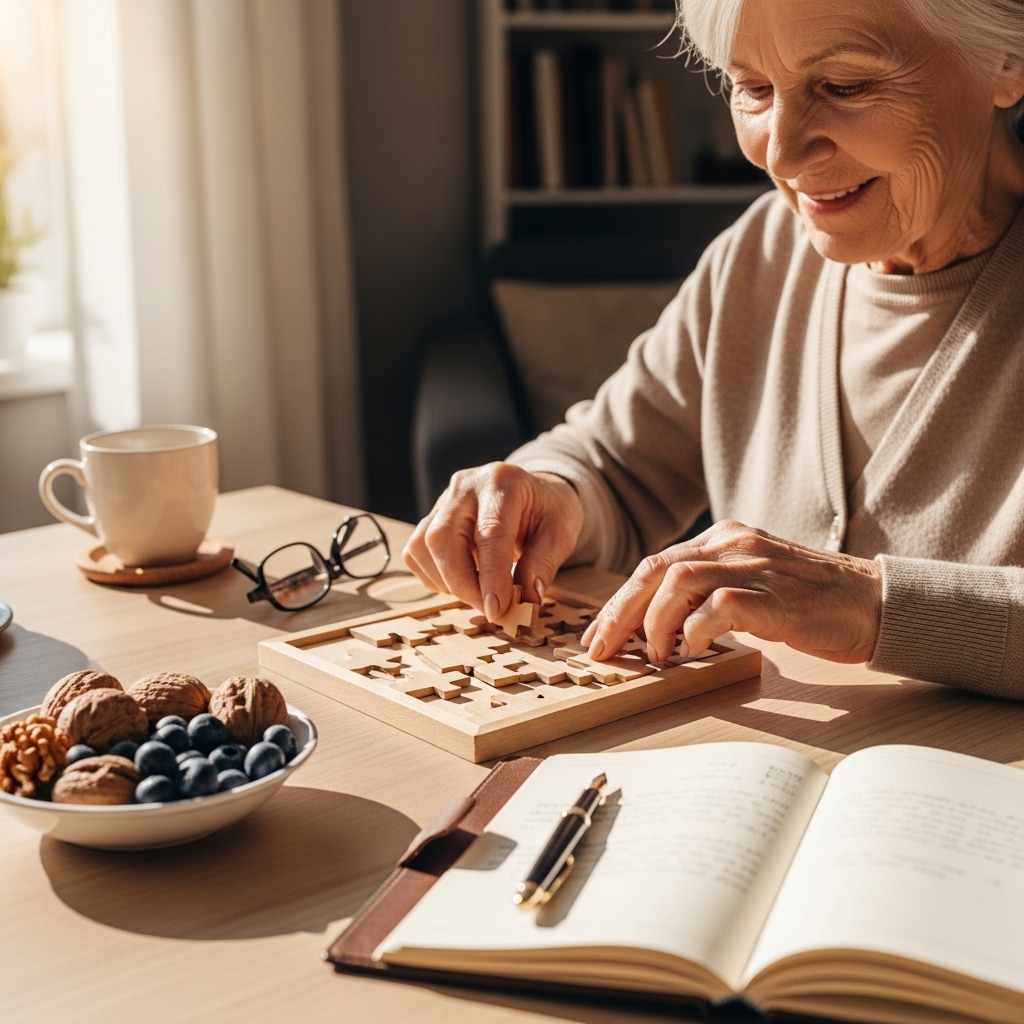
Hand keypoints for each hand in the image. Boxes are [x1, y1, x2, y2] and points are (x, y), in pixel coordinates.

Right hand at [402, 463, 583, 618]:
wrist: (533, 493)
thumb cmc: (547, 512)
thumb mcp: (560, 534)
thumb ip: (542, 565)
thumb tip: (525, 601)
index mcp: (503, 483)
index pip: (489, 532)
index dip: (491, 576)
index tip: (497, 609)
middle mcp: (465, 486)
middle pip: (443, 537)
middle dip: (462, 584)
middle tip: (490, 609)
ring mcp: (442, 501)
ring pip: (422, 547)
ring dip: (448, 583)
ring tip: (480, 592)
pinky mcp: (429, 518)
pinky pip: (416, 554)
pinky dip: (436, 577)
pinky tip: (464, 579)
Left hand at [581, 520, 882, 664]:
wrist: (875, 603)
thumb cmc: (812, 603)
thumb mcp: (753, 583)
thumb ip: (711, 591)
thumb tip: (662, 626)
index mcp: (724, 538)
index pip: (656, 564)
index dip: (621, 601)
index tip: (600, 634)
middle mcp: (732, 542)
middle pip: (655, 571)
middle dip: (620, 613)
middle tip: (601, 649)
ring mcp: (753, 565)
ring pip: (677, 582)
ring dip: (655, 623)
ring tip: (656, 656)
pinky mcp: (773, 595)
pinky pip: (717, 606)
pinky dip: (694, 631)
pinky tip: (691, 652)